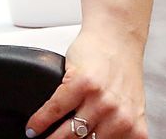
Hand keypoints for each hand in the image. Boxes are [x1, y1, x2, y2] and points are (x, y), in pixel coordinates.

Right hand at [26, 23, 147, 138]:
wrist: (118, 36)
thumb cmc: (122, 71)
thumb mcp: (129, 108)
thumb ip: (118, 130)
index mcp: (133, 128)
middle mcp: (120, 117)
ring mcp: (101, 101)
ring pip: (67, 134)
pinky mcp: (83, 84)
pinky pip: (55, 110)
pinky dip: (40, 122)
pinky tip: (33, 128)